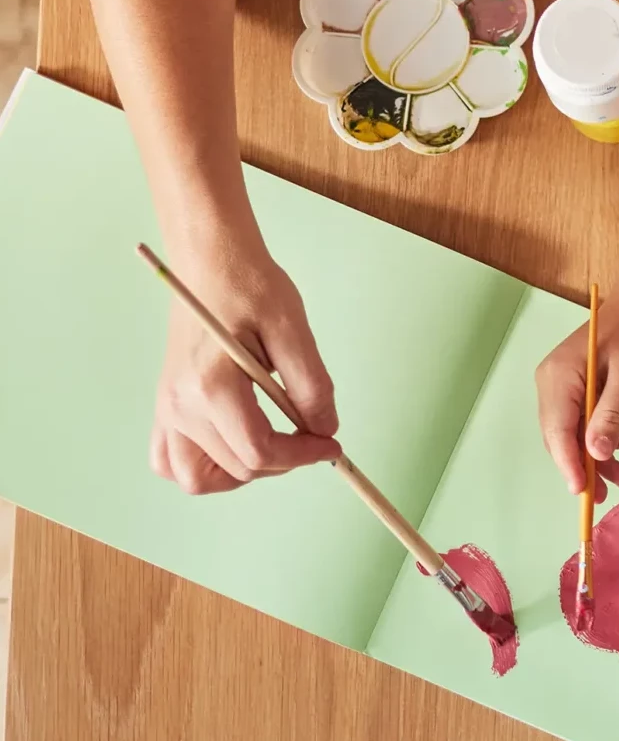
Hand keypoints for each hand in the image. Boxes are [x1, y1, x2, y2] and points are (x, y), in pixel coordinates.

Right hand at [151, 253, 340, 494]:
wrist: (212, 262)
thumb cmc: (251, 286)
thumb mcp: (293, 328)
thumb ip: (311, 384)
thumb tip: (325, 430)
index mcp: (211, 385)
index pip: (259, 451)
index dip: (303, 455)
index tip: (331, 444)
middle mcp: (180, 405)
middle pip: (235, 467)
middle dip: (282, 461)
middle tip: (311, 435)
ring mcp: (166, 408)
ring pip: (195, 478)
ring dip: (238, 474)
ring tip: (273, 446)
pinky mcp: (164, 405)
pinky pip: (170, 460)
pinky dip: (202, 466)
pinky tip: (235, 444)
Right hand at [537, 306, 618, 499]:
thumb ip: (611, 416)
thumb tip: (596, 455)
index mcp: (558, 377)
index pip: (557, 430)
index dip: (569, 464)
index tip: (583, 491)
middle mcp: (552, 384)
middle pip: (563, 437)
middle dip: (588, 466)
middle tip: (611, 491)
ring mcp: (563, 386)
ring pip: (577, 434)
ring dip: (603, 454)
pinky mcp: (579, 388)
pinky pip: (588, 421)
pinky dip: (610, 433)